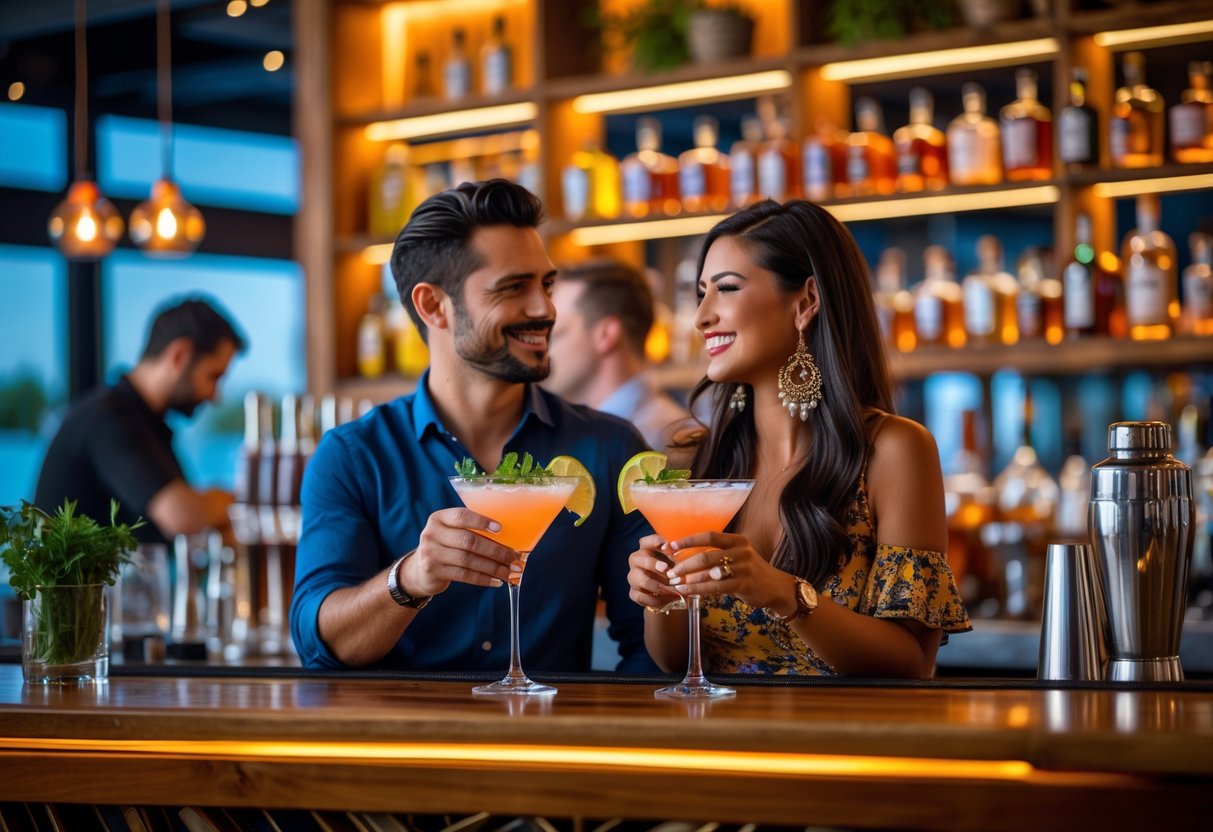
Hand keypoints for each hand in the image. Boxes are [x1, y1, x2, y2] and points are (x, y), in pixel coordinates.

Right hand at [398, 508, 520, 596]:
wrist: (417, 570)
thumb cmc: (445, 546)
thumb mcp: (450, 532)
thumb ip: (470, 530)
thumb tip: (509, 537)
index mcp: (439, 518)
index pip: (462, 516)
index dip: (482, 522)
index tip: (501, 529)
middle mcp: (432, 534)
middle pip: (469, 541)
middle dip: (495, 550)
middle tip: (514, 557)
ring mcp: (431, 553)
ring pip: (469, 560)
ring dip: (493, 567)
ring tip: (510, 572)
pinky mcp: (433, 572)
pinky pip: (464, 575)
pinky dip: (483, 578)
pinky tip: (497, 581)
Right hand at [627, 533, 684, 609]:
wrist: (665, 593)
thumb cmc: (671, 572)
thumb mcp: (675, 563)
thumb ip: (677, 557)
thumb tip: (681, 555)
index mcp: (646, 549)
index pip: (646, 541)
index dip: (655, 542)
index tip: (668, 546)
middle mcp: (636, 561)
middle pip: (638, 558)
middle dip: (653, 564)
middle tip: (667, 569)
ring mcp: (633, 577)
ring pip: (640, 580)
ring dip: (658, 586)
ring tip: (674, 591)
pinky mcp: (633, 593)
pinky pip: (641, 597)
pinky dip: (656, 600)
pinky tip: (668, 600)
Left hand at [666, 531, 793, 612]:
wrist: (775, 587)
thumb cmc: (750, 571)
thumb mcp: (737, 555)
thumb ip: (718, 553)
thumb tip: (687, 556)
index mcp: (737, 540)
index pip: (709, 536)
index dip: (689, 540)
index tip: (672, 546)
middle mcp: (741, 551)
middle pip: (706, 556)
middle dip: (685, 564)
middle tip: (670, 571)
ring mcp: (743, 568)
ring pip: (710, 573)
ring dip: (689, 579)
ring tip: (675, 583)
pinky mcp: (744, 584)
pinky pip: (716, 587)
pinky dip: (699, 590)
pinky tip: (687, 592)